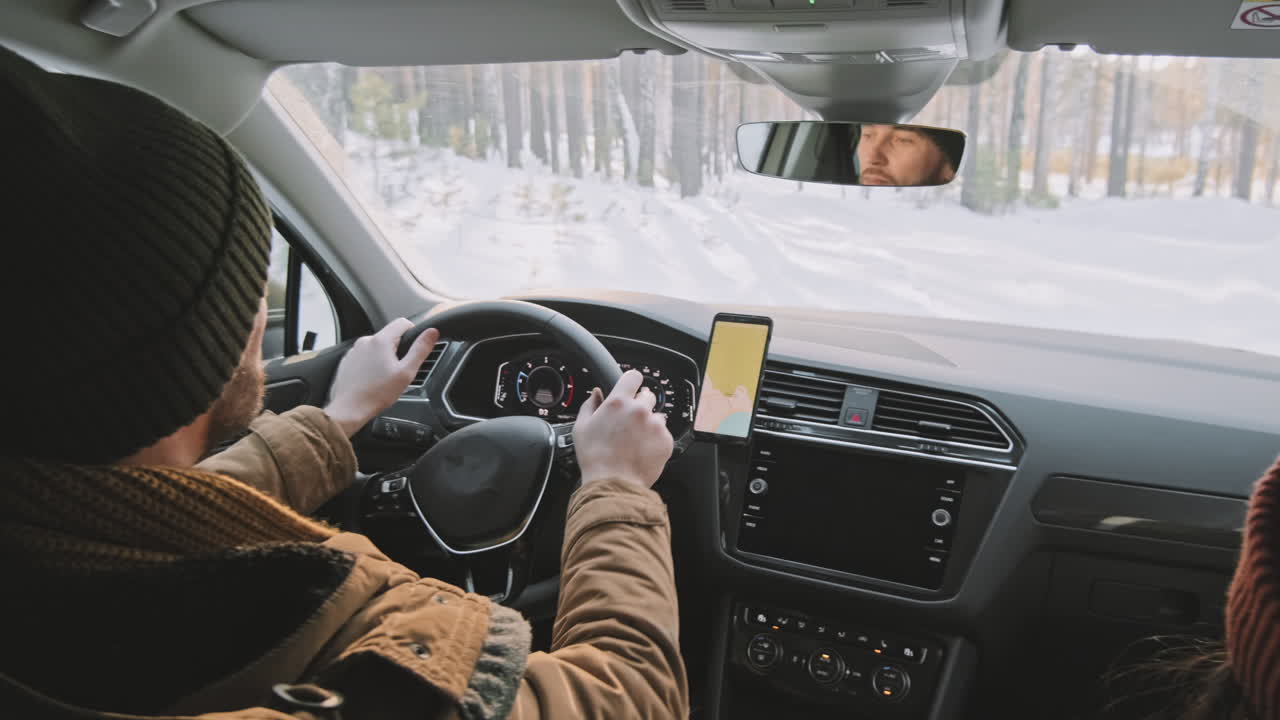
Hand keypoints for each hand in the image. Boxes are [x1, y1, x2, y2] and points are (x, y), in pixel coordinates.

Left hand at [325, 319, 438, 436]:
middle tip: (399, 369)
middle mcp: (365, 341)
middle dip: (398, 349)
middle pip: (389, 335)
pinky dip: (371, 364)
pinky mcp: (348, 360)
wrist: (350, 409)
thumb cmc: (377, 393)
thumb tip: (432, 333)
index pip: (402, 322)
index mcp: (381, 341)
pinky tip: (372, 379)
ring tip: (384, 377)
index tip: (413, 348)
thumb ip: (420, 349)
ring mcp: (354, 351)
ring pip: (376, 346)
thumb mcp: (406, 372)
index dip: (413, 332)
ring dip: (383, 357)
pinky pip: (364, 356)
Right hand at [573, 370, 673, 488]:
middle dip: (639, 406)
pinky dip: (655, 440)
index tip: (630, 388)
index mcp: (618, 402)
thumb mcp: (582, 427)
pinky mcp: (666, 440)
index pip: (634, 376)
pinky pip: (663, 433)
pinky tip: (641, 450)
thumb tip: (596, 394)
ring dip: (648, 424)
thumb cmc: (595, 458)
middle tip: (629, 423)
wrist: (613, 483)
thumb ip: (590, 405)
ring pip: (656, 416)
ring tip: (634, 441)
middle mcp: (639, 410)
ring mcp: (655, 425)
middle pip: (647, 396)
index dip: (631, 382)